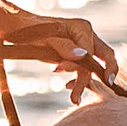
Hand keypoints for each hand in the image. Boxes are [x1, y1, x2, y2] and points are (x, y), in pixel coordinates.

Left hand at [0, 12, 118, 95]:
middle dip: (100, 77)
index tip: (76, 85)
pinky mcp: (77, 52)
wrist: (21, 29)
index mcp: (82, 28)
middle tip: (89, 94)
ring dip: (85, 81)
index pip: (91, 54)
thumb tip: (84, 55)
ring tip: (74, 98)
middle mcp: (86, 34)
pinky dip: (79, 78)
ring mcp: (83, 43)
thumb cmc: (32, 31)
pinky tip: (68, 86)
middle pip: (105, 57)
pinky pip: (85, 67)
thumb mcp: (46, 40)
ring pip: (95, 65)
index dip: (87, 72)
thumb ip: (65, 47)